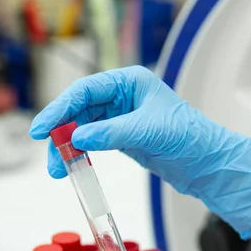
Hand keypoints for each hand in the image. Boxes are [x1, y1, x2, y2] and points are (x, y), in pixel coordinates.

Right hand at [30, 66, 250, 238]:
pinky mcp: (122, 136)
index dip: (61, 108)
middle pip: (80, 108)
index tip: (42, 128)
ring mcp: (121, 116)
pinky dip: (81, 152)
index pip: (86, 90)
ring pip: (83, 127)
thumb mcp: (149, 131)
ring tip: (58, 169)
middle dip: (61, 130)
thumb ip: (111, 133)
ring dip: (68, 146)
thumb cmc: (190, 137)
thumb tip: (76, 137)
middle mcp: (123, 95)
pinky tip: (72, 164)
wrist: (208, 163)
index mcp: (131, 81)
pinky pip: (93, 140)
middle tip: (47, 150)